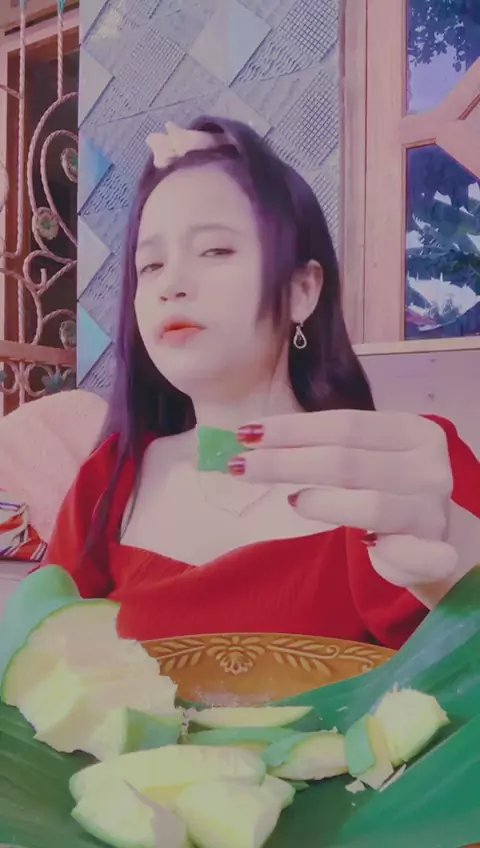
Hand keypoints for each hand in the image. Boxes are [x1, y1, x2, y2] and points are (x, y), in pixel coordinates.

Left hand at [230, 410, 457, 594]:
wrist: (439, 538)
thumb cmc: (389, 489)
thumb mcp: (368, 458)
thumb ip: (328, 447)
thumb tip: (255, 437)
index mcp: (412, 431)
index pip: (346, 424)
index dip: (294, 429)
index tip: (248, 433)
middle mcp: (429, 466)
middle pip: (348, 462)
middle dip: (287, 462)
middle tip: (240, 465)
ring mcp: (434, 510)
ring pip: (371, 505)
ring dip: (322, 504)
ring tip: (292, 501)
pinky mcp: (437, 553)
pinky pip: (404, 552)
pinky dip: (383, 552)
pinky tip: (365, 546)